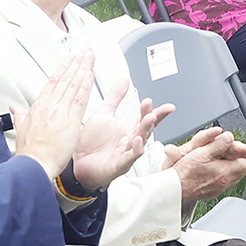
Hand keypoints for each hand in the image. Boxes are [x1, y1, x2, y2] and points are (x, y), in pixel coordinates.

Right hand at [12, 49, 94, 176]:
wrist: (33, 164)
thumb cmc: (30, 152)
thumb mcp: (21, 129)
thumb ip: (20, 116)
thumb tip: (15, 109)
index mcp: (39, 106)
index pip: (53, 81)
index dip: (63, 68)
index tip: (70, 58)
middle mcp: (50, 105)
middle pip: (65, 78)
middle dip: (76, 63)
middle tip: (84, 51)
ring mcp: (60, 111)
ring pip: (73, 85)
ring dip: (82, 68)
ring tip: (89, 56)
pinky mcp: (70, 121)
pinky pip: (80, 100)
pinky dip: (85, 86)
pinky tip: (89, 75)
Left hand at [73, 68, 171, 188]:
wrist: (76, 162)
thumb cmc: (90, 143)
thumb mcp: (103, 113)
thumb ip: (115, 96)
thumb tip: (124, 80)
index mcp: (128, 128)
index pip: (146, 118)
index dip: (158, 112)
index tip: (169, 106)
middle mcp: (130, 141)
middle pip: (145, 129)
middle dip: (150, 118)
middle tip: (151, 108)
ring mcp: (125, 153)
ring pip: (140, 143)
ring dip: (145, 132)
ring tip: (148, 120)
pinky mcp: (117, 165)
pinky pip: (128, 158)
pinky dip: (134, 151)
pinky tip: (136, 142)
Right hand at [166, 127, 245, 204]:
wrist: (175, 190)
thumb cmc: (183, 174)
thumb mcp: (201, 153)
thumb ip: (218, 145)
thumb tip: (229, 137)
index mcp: (223, 171)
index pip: (245, 163)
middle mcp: (223, 181)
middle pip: (242, 171)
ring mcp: (218, 188)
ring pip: (235, 177)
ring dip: (240, 169)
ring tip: (243, 164)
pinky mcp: (212, 191)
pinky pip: (227, 182)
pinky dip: (231, 175)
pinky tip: (227, 173)